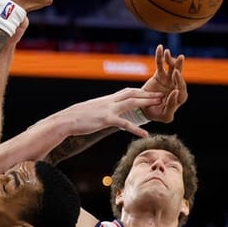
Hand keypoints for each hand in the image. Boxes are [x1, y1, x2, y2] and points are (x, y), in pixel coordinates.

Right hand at [37, 88, 163, 136]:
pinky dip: (136, 129)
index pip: (126, 91)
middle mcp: (109, 101)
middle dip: (148, 94)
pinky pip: (124, 124)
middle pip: (132, 93)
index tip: (150, 92)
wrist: (66, 120)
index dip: (140, 91)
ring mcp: (108, 109)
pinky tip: (145, 134)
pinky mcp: (106, 119)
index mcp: (107, 99)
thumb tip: (106, 114)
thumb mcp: (91, 111)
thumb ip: (101, 110)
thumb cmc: (76, 118)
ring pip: (131, 102)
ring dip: (147, 102)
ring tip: (159, 105)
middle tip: (162, 95)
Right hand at [141, 44, 187, 122]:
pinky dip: (160, 56)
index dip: (179, 85)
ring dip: (170, 60)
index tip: (174, 83)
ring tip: (168, 52)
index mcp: (179, 97)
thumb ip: (171, 106)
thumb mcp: (165, 116)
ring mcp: (168, 80)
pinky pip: (160, 65)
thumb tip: (175, 92)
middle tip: (178, 61)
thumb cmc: (157, 115)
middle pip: (179, 76)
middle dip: (178, 69)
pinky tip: (160, 48)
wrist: (144, 110)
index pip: (181, 90)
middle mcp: (175, 86)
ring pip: (171, 68)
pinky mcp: (159, 75)